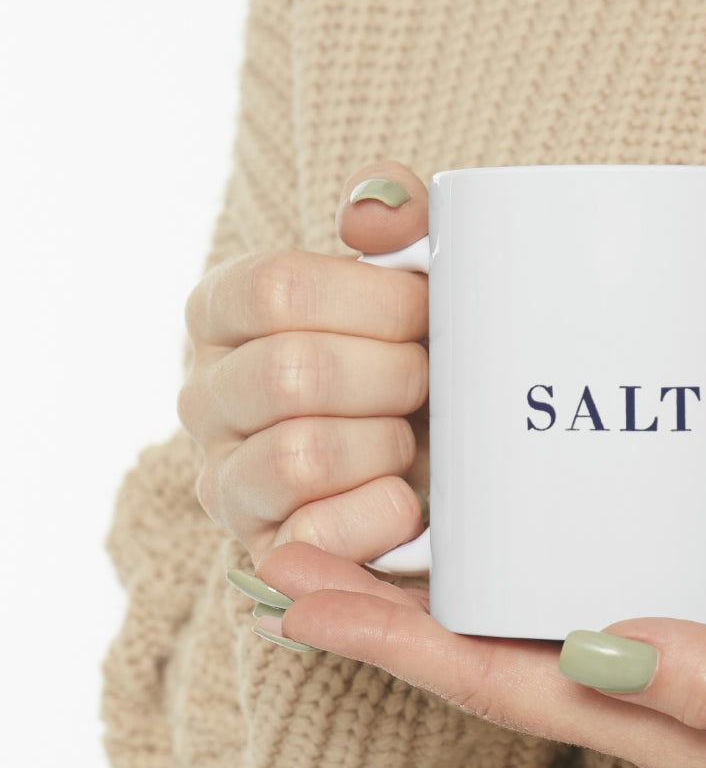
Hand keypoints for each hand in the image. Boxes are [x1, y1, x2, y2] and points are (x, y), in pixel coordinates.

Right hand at [179, 163, 431, 565]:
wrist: (439, 460)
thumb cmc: (416, 356)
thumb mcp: (413, 276)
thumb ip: (397, 217)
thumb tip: (371, 215)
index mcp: (223, 312)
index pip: (278, 289)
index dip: (376, 301)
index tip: (426, 311)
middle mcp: (204, 396)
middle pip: (293, 374)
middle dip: (393, 377)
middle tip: (429, 380)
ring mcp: (225, 480)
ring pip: (300, 456)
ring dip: (386, 445)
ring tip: (409, 439)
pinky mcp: (264, 551)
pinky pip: (316, 536)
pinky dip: (383, 514)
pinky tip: (408, 498)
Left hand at [251, 540, 705, 767]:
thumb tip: (603, 655)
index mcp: (655, 723)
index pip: (494, 686)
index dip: (392, 646)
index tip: (302, 597)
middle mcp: (633, 694)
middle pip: (477, 659)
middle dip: (375, 617)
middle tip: (286, 556)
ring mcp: (647, 654)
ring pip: (507, 628)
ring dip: (419, 591)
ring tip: (343, 534)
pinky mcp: (671, 601)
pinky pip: (558, 592)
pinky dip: (494, 563)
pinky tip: (469, 519)